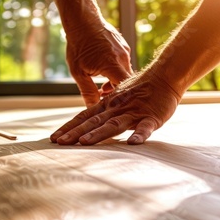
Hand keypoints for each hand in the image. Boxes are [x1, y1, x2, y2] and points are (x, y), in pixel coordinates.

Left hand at [50, 74, 181, 144]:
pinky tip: (132, 143)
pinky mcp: (151, 117)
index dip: (69, 127)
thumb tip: (91, 119)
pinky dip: (139, 134)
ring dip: (98, 134)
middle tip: (60, 143)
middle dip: (76, 133)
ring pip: (114, 124)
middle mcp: (116, 108)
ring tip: (85, 142)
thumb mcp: (117, 94)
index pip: (83, 117)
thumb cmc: (141, 87)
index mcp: (107, 103)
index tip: (54, 138)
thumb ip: (104, 107)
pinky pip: (145, 127)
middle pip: (93, 122)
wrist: (165, 75)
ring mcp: (133, 112)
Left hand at [65, 18, 132, 106]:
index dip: (121, 99)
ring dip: (115, 81)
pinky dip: (115, 70)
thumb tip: (92, 108)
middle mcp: (122, 57)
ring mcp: (124, 50)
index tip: (112, 106)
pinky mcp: (123, 46)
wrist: (82, 19)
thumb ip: (88, 91)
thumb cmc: (78, 45)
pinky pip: (123, 63)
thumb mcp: (78, 72)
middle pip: (126, 82)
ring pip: (124, 72)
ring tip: (102, 86)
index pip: (124, 88)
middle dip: (116, 91)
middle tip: (103, 96)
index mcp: (112, 64)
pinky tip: (103, 70)